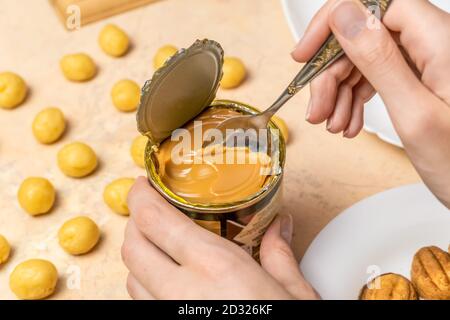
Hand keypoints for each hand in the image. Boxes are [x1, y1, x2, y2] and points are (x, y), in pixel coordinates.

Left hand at [122, 177, 318, 299]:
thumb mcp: (294, 294)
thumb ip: (279, 254)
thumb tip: (279, 225)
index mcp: (216, 269)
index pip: (155, 221)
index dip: (141, 196)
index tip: (143, 184)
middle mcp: (183, 293)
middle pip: (133, 248)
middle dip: (135, 223)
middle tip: (152, 211)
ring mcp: (170, 317)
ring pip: (132, 278)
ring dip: (140, 255)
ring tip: (160, 244)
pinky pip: (143, 304)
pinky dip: (146, 285)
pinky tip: (170, 281)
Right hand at [292, 0, 449, 206]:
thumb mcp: (415, 113)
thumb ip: (379, 60)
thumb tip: (344, 16)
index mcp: (439, 39)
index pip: (373, 4)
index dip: (332, 24)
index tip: (304, 55)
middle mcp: (432, 41)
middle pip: (363, 37)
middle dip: (332, 74)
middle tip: (317, 110)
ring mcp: (426, 60)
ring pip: (365, 60)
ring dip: (341, 92)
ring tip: (333, 125)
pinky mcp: (420, 78)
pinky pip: (377, 77)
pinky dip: (356, 99)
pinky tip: (349, 122)